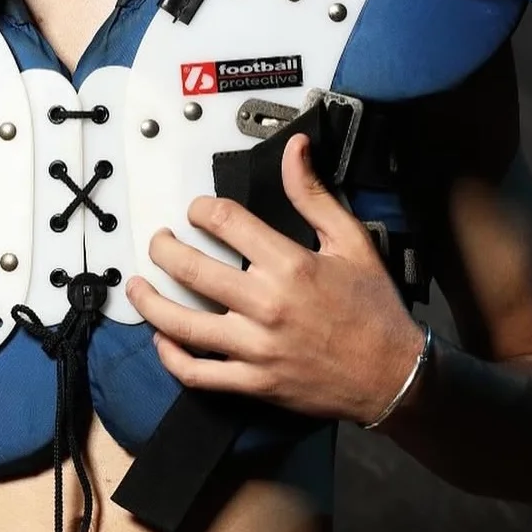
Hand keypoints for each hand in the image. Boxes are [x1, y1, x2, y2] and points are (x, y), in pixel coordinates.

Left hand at [124, 132, 426, 424]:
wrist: (394, 375)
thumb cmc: (374, 309)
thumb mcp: (352, 242)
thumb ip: (314, 195)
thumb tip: (294, 149)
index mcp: (290, 265)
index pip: (226, 223)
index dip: (202, 210)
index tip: (197, 211)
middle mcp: (267, 305)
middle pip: (193, 271)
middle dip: (164, 250)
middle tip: (157, 241)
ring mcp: (257, 348)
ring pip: (184, 325)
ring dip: (150, 303)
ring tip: (136, 287)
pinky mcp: (255, 382)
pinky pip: (199, 374)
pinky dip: (172, 358)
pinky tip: (162, 341)